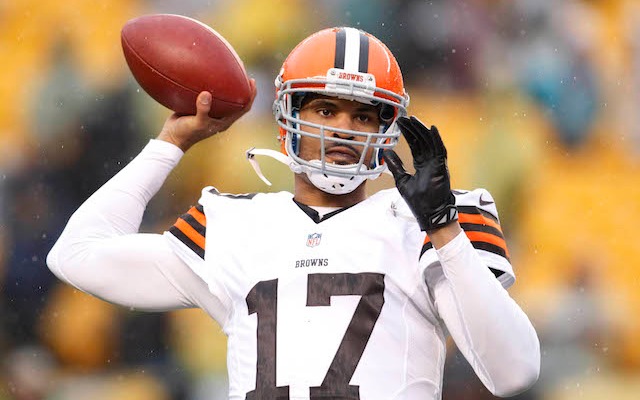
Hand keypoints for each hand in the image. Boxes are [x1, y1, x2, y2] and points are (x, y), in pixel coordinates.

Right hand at [157, 78, 256, 151]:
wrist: (171, 138)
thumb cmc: (186, 134)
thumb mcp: (196, 123)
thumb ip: (203, 110)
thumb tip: (206, 93)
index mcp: (225, 121)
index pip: (244, 107)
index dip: (251, 95)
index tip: (252, 81)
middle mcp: (220, 116)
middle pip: (236, 100)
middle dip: (241, 86)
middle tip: (241, 70)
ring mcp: (210, 112)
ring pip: (222, 96)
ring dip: (226, 85)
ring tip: (226, 69)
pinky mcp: (199, 107)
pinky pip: (207, 94)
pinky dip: (208, 85)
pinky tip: (204, 73)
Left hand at [383, 116, 457, 231]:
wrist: (430, 214)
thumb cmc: (419, 201)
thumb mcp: (402, 180)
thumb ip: (396, 165)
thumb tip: (386, 152)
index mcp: (422, 164)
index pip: (415, 145)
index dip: (408, 134)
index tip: (401, 124)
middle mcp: (430, 161)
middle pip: (422, 140)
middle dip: (413, 128)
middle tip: (404, 118)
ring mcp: (437, 163)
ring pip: (430, 142)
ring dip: (422, 130)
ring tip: (413, 120)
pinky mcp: (441, 167)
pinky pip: (440, 150)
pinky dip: (436, 139)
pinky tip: (431, 128)